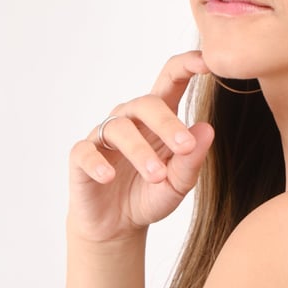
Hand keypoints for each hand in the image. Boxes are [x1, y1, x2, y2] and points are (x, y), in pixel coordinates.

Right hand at [67, 51, 214, 242]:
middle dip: (168, 124)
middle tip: (185, 147)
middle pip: (147, 103)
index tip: (206, 61)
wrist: (118, 226)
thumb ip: (192, 160)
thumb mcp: (178, 184)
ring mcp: (103, 136)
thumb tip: (207, 129)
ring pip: (119, 128)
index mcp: (158, 118)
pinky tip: (109, 176)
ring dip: (140, 152)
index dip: (187, 66)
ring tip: (157, 176)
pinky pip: (85, 151)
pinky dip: (97, 163)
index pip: (171, 80)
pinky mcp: (81, 157)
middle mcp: (130, 119)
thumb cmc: (151, 194)